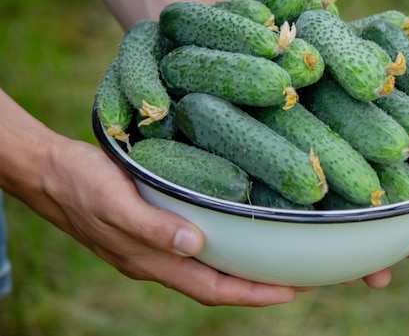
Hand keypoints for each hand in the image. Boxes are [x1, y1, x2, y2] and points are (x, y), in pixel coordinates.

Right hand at [27, 137, 299, 306]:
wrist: (50, 172)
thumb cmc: (80, 184)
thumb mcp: (114, 202)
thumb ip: (152, 228)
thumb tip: (195, 245)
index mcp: (151, 261)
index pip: (212, 289)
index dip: (253, 294)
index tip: (291, 291)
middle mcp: (158, 260)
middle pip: (217, 284)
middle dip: (258, 287)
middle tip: (300, 277)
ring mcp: (154, 246)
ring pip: (208, 268)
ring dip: (243, 270)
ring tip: (277, 259)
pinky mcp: (152, 228)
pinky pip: (195, 248)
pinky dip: (222, 248)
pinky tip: (236, 234)